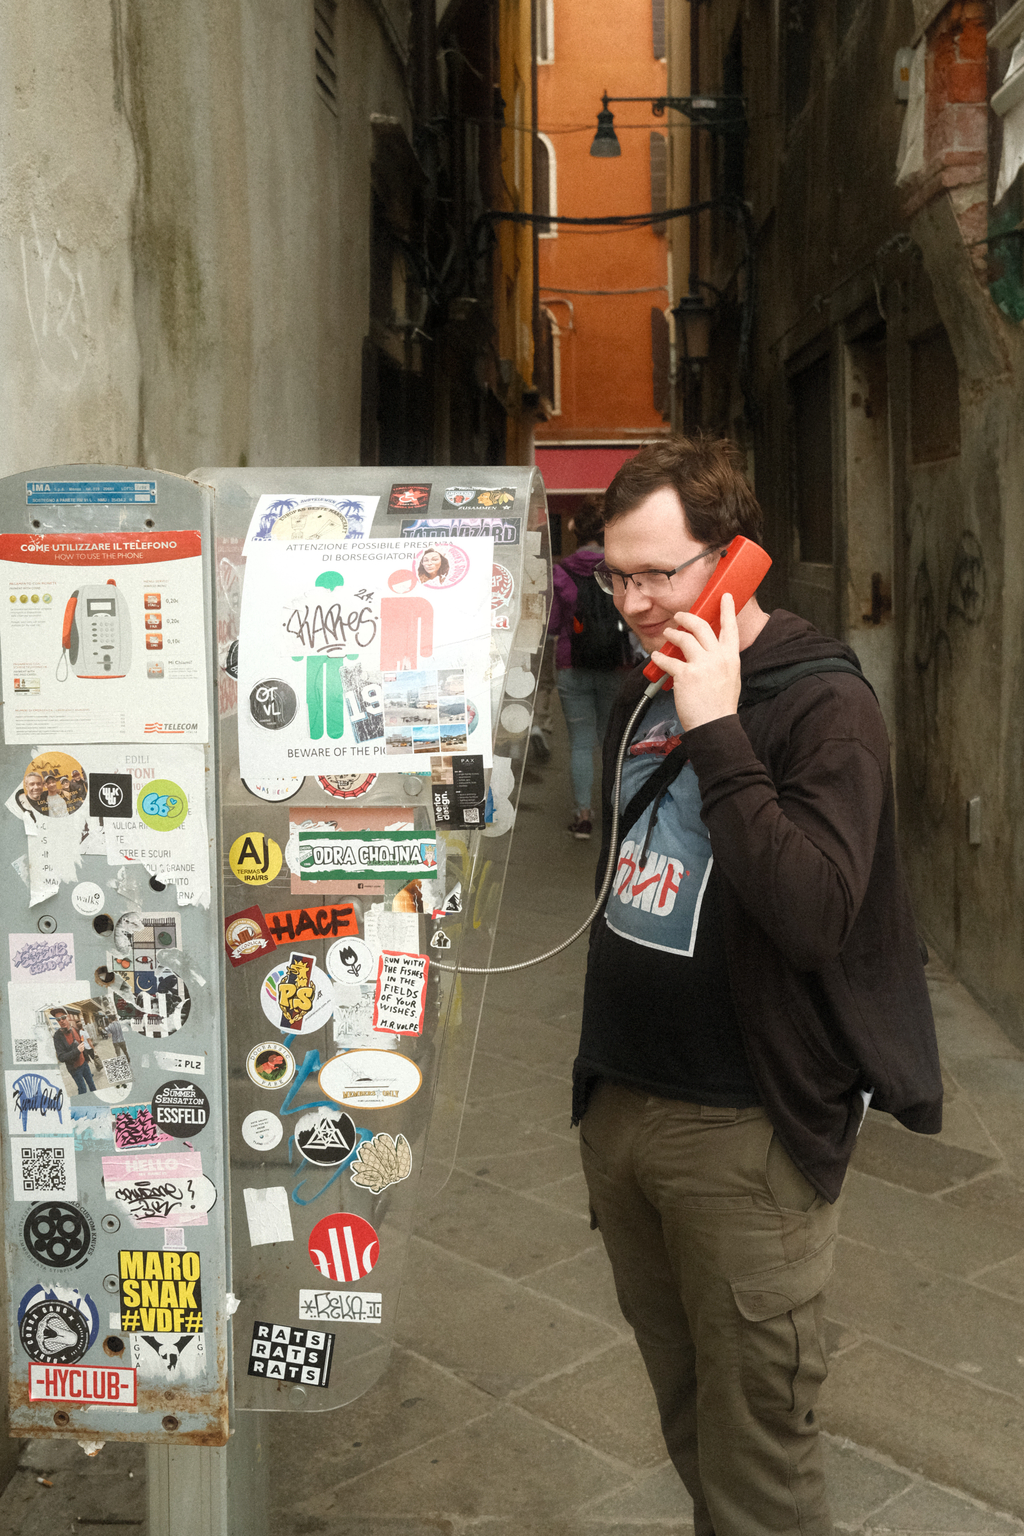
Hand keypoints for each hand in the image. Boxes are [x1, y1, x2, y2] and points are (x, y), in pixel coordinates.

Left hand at [650, 593, 741, 731]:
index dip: (726, 610)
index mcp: (730, 658)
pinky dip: (660, 657)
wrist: (715, 725)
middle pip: (701, 626)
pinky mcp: (686, 675)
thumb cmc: (720, 706)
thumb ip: (720, 661)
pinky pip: (668, 660)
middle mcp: (718, 658)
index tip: (724, 597)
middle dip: (687, 618)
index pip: (730, 628)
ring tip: (667, 634)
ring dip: (672, 634)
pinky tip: (656, 656)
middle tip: (679, 617)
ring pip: (684, 638)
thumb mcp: (730, 678)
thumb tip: (706, 651)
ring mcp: (702, 665)